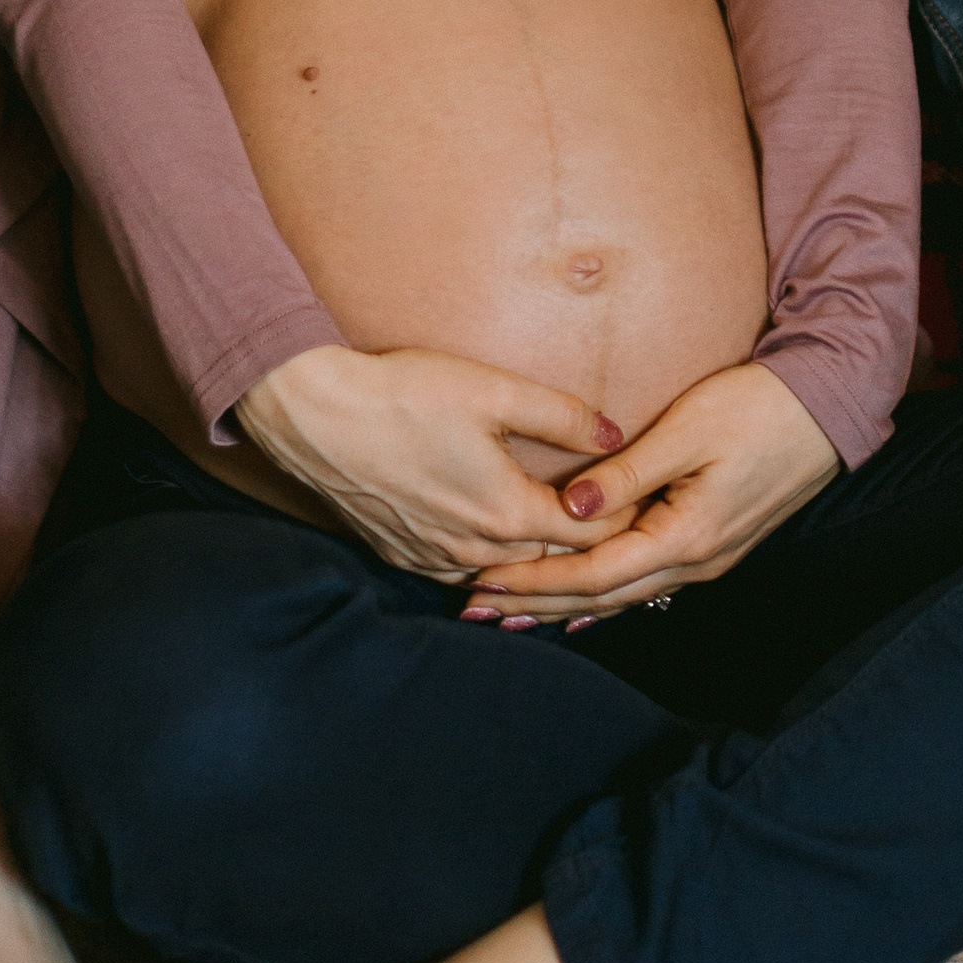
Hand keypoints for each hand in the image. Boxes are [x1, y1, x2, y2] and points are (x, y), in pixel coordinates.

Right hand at [237, 346, 633, 581]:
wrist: (314, 413)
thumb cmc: (404, 394)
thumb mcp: (493, 390)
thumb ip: (563, 416)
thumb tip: (614, 435)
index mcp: (507, 515)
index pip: (591, 534)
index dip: (625, 516)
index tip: (649, 500)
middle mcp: (474, 552)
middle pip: (553, 562)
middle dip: (590, 545)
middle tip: (624, 521)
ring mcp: (434, 560)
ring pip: (507, 572)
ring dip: (539, 560)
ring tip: (571, 538)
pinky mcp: (402, 555)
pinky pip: (462, 572)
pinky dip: (490, 563)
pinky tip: (499, 544)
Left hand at [463, 363, 837, 622]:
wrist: (827, 407)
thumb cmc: (757, 407)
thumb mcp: (689, 429)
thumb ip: (628, 472)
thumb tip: (569, 506)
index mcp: (688, 535)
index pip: (595, 572)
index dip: (536, 581)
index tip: (484, 583)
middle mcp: (697, 559)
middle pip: (602, 595)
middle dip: (537, 605)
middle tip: (477, 612)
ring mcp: (707, 557)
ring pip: (622, 594)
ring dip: (564, 605)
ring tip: (511, 616)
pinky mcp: (710, 542)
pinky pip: (644, 580)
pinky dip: (602, 593)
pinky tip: (578, 607)